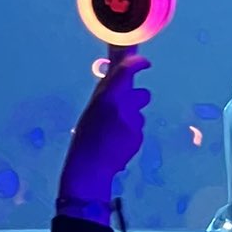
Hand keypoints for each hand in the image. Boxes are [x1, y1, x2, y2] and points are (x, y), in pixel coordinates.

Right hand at [59, 51, 150, 201]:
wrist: (87, 167)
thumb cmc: (88, 136)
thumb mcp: (94, 108)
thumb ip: (109, 92)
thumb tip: (123, 73)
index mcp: (105, 96)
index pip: (126, 70)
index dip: (138, 63)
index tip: (145, 63)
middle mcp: (119, 106)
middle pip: (143, 95)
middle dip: (138, 99)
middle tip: (127, 106)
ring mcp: (130, 122)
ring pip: (141, 114)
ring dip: (133, 119)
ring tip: (115, 133)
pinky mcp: (137, 137)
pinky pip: (138, 130)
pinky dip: (130, 135)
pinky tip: (117, 145)